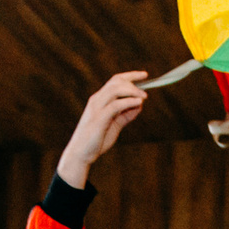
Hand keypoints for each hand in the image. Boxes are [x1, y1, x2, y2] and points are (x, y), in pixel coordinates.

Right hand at [58, 71, 148, 188]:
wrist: (81, 153)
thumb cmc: (97, 140)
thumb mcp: (115, 125)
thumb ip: (126, 115)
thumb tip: (139, 106)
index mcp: (100, 100)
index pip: (115, 81)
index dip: (130, 76)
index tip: (144, 75)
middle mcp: (97, 100)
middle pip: (116, 82)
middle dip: (133, 80)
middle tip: (147, 88)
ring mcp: (97, 108)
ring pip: (115, 89)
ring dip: (132, 91)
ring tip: (144, 97)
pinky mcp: (99, 118)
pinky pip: (115, 105)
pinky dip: (128, 102)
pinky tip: (138, 104)